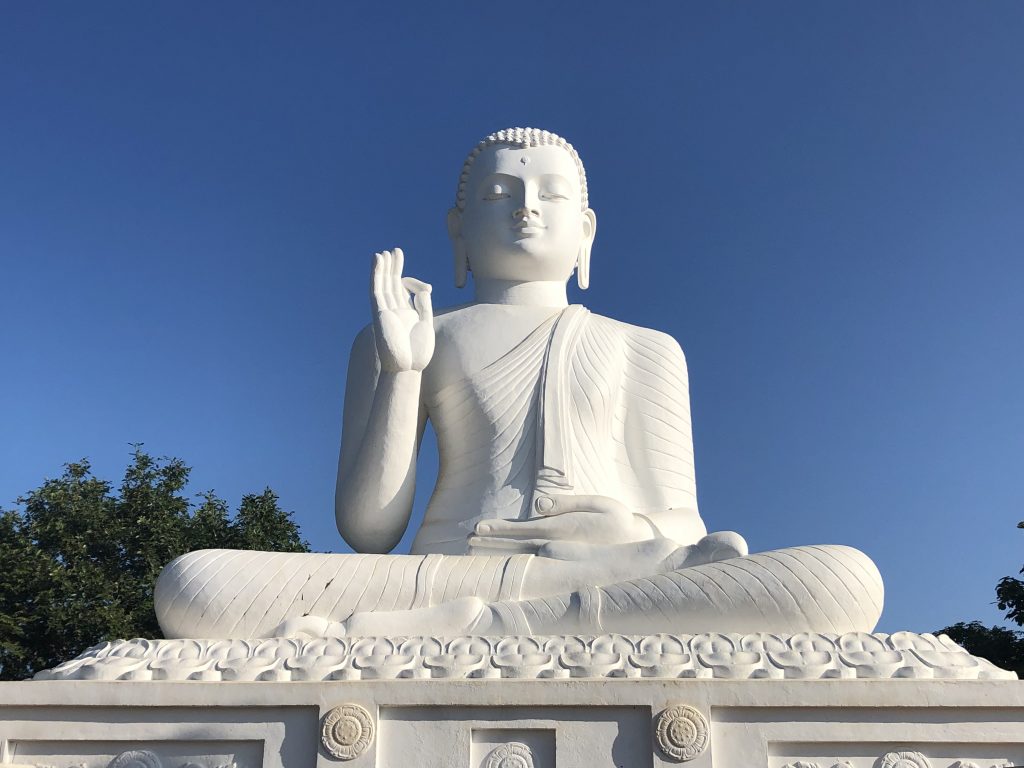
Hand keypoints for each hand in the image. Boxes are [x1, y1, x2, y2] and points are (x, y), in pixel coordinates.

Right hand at [370, 248, 433, 371]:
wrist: (407, 368)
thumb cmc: (418, 352)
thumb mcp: (426, 324)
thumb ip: (424, 306)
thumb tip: (424, 289)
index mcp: (406, 314)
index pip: (405, 291)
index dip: (411, 282)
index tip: (424, 285)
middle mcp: (394, 311)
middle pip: (392, 284)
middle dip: (394, 268)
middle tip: (396, 251)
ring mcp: (385, 311)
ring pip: (383, 284)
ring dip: (384, 268)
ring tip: (385, 252)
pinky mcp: (378, 312)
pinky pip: (376, 289)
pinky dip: (376, 274)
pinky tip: (378, 260)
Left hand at [467, 494, 652, 554]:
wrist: (639, 547)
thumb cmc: (618, 520)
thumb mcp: (598, 504)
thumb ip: (566, 504)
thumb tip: (537, 505)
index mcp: (564, 530)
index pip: (524, 530)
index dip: (499, 530)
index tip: (478, 528)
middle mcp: (559, 548)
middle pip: (516, 545)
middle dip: (491, 543)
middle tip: (467, 540)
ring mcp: (561, 559)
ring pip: (521, 556)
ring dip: (497, 553)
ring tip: (475, 549)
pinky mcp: (564, 565)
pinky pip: (533, 563)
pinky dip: (513, 561)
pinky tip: (500, 560)